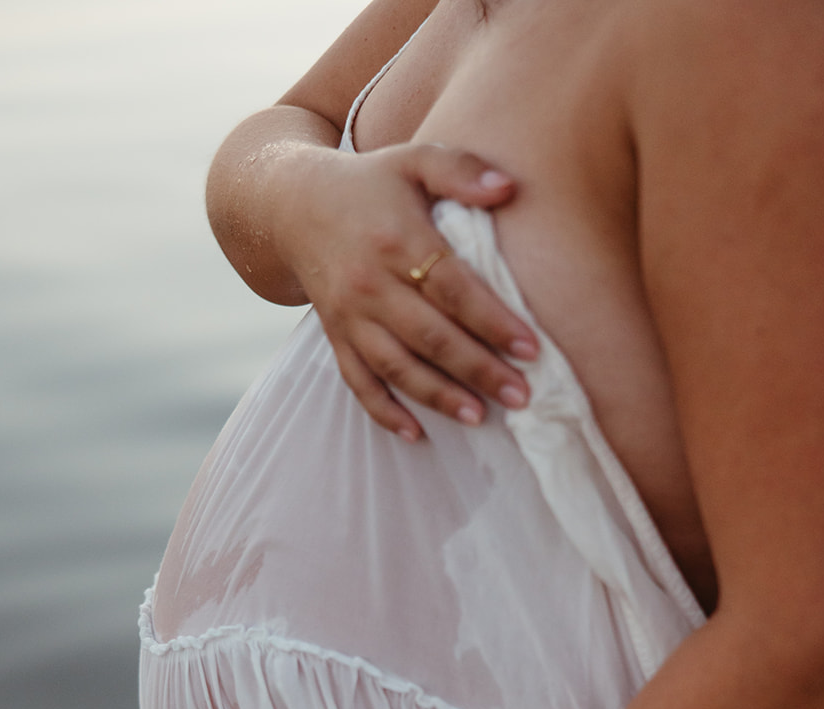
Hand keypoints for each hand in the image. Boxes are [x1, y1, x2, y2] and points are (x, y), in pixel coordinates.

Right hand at [280, 142, 537, 438]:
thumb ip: (460, 169)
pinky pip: (358, 381)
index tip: (530, 348)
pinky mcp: (336, 337)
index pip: (453, 289)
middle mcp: (370, 284)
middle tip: (521, 395)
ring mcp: (349, 316)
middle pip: (430, 336)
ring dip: (438, 396)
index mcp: (396, 240)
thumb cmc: (369, 183)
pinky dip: (383, 411)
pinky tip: (415, 434)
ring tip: (479, 418)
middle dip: (478, 369)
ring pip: (397, 366)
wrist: (292, 204)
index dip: (492, 321)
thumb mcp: (412, 160)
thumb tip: (508, 188)